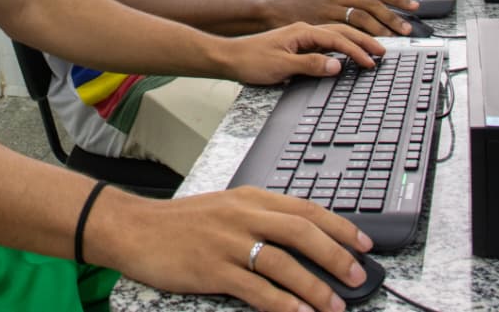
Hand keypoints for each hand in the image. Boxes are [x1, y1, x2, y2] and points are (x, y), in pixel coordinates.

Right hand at [101, 186, 374, 311]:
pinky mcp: (212, 268)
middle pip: (302, 232)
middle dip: (336, 255)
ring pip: (284, 263)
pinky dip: (282, 304)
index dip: (339, 226)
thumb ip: (260, 219)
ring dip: (314, 287)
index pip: (305, 208)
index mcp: (250, 198)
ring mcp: (228, 242)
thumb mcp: (225, 208)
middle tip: (358, 276)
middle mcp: (243, 216)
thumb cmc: (181, 223)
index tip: (363, 243)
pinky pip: (256, 289)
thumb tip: (304, 240)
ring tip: (334, 305)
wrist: (135, 228)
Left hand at [223, 21, 384, 82]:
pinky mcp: (299, 43)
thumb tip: (337, 66)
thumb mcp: (281, 66)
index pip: (337, 38)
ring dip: (356, 40)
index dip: (356, 50)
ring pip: (336, 34)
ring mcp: (302, 35)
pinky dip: (343, 45)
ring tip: (374, 48)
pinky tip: (350, 51)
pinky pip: (327, 41)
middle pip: (342, 31)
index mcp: (302, 31)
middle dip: (364, 40)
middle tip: (383, 52)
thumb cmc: (251, 61)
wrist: (229, 57)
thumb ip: (310, 65)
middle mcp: (304, 30)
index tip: (371, 61)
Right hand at [267, 0, 420, 36]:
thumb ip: (348, 7)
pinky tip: (365, 49)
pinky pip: (341, 31)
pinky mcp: (318, 22)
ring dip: (378, 29)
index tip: (414, 6)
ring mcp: (328, 9)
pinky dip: (356, 39)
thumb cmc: (301, 8)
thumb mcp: (327, 2)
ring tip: (391, 41)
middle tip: (408, 29)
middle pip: (371, 3)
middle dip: (392, 16)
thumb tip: (371, 20)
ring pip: (360, 16)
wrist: (273, 10)